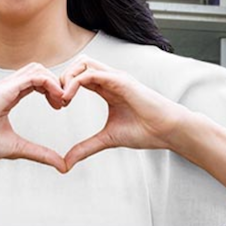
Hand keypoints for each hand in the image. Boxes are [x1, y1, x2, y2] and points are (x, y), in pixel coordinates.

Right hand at [0, 62, 66, 172]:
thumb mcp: (18, 148)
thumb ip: (41, 154)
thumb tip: (62, 166)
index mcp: (8, 96)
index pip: (35, 81)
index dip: (52, 90)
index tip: (60, 106)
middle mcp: (6, 87)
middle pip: (38, 70)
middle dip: (55, 83)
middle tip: (64, 103)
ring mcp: (4, 85)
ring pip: (37, 69)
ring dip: (54, 82)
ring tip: (61, 101)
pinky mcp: (4, 89)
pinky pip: (33, 76)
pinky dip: (49, 83)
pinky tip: (57, 98)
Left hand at [58, 55, 187, 170]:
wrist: (168, 131)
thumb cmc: (145, 131)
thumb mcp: (107, 140)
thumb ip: (86, 147)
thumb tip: (66, 162)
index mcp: (107, 88)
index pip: (79, 76)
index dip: (64, 87)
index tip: (57, 106)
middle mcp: (110, 79)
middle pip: (78, 64)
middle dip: (62, 78)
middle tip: (56, 101)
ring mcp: (116, 78)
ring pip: (83, 63)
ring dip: (67, 77)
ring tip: (62, 99)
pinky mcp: (121, 81)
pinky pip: (91, 73)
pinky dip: (75, 82)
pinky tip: (68, 98)